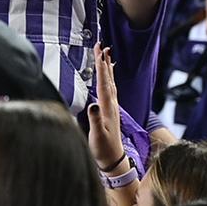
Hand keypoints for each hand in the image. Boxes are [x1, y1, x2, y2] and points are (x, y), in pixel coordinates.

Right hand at [86, 45, 125, 171]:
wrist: (113, 160)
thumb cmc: (104, 149)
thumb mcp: (97, 136)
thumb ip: (95, 121)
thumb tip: (92, 104)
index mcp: (108, 108)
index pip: (103, 83)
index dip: (101, 67)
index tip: (99, 52)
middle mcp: (112, 105)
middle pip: (108, 79)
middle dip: (104, 62)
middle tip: (101, 45)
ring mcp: (112, 107)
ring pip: (110, 82)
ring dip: (107, 68)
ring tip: (105, 54)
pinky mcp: (110, 111)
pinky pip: (110, 89)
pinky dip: (108, 79)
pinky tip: (107, 76)